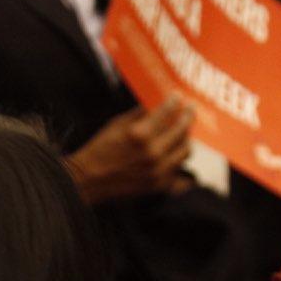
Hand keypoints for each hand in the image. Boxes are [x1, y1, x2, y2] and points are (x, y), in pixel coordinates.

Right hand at [65, 98, 193, 204]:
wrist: (90, 179)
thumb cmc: (100, 150)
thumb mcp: (117, 124)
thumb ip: (139, 114)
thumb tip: (156, 105)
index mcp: (140, 134)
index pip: (167, 112)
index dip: (175, 101)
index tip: (178, 96)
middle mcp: (152, 153)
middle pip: (182, 131)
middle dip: (187, 117)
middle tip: (190, 110)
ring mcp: (158, 171)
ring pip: (185, 151)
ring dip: (185, 138)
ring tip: (182, 131)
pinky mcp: (158, 184)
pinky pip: (177, 168)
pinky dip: (176, 158)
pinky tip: (172, 151)